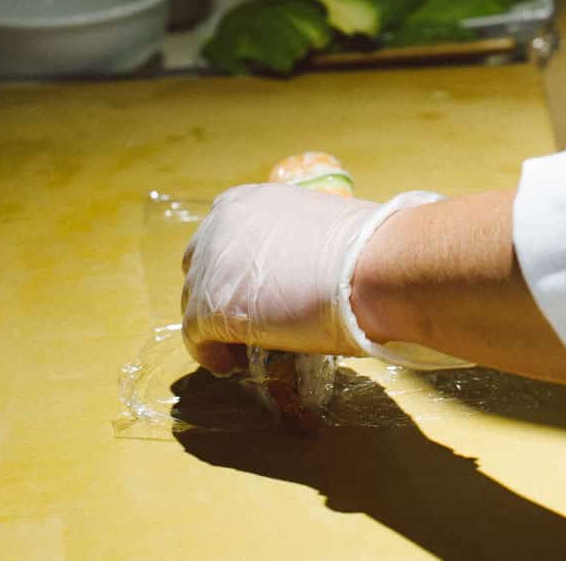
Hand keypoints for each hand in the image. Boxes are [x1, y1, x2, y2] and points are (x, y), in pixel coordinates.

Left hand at [180, 182, 469, 373]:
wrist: (371, 265)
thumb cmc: (362, 246)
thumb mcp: (314, 226)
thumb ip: (289, 241)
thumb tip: (296, 267)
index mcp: (246, 200)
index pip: (220, 233)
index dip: (231, 266)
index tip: (249, 288)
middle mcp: (219, 224)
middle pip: (199, 265)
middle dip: (216, 291)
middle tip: (242, 319)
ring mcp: (212, 265)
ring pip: (195, 300)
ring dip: (213, 324)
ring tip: (239, 347)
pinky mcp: (211, 306)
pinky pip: (195, 336)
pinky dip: (208, 353)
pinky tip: (229, 365)